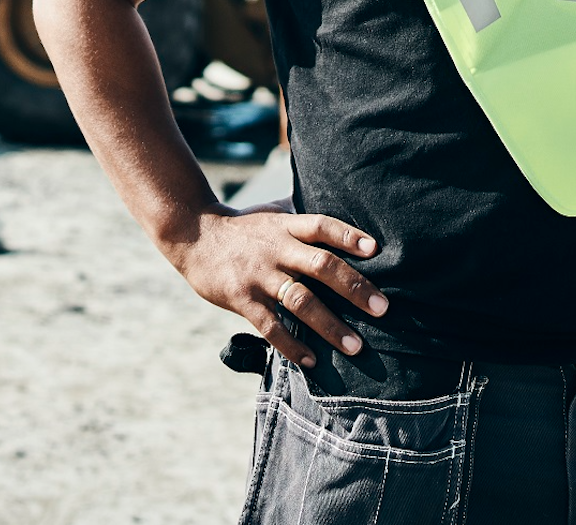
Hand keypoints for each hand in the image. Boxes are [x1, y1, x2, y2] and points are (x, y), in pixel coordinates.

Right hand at [164, 205, 387, 368]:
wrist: (193, 235)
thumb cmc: (243, 228)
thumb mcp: (272, 214)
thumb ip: (302, 218)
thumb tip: (339, 214)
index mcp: (286, 226)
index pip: (322, 225)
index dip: (348, 236)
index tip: (375, 249)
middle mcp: (276, 249)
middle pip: (321, 265)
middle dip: (353, 288)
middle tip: (382, 308)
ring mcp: (259, 275)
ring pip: (300, 301)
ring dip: (330, 325)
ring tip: (356, 346)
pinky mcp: (242, 298)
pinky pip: (271, 326)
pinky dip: (291, 345)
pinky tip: (312, 362)